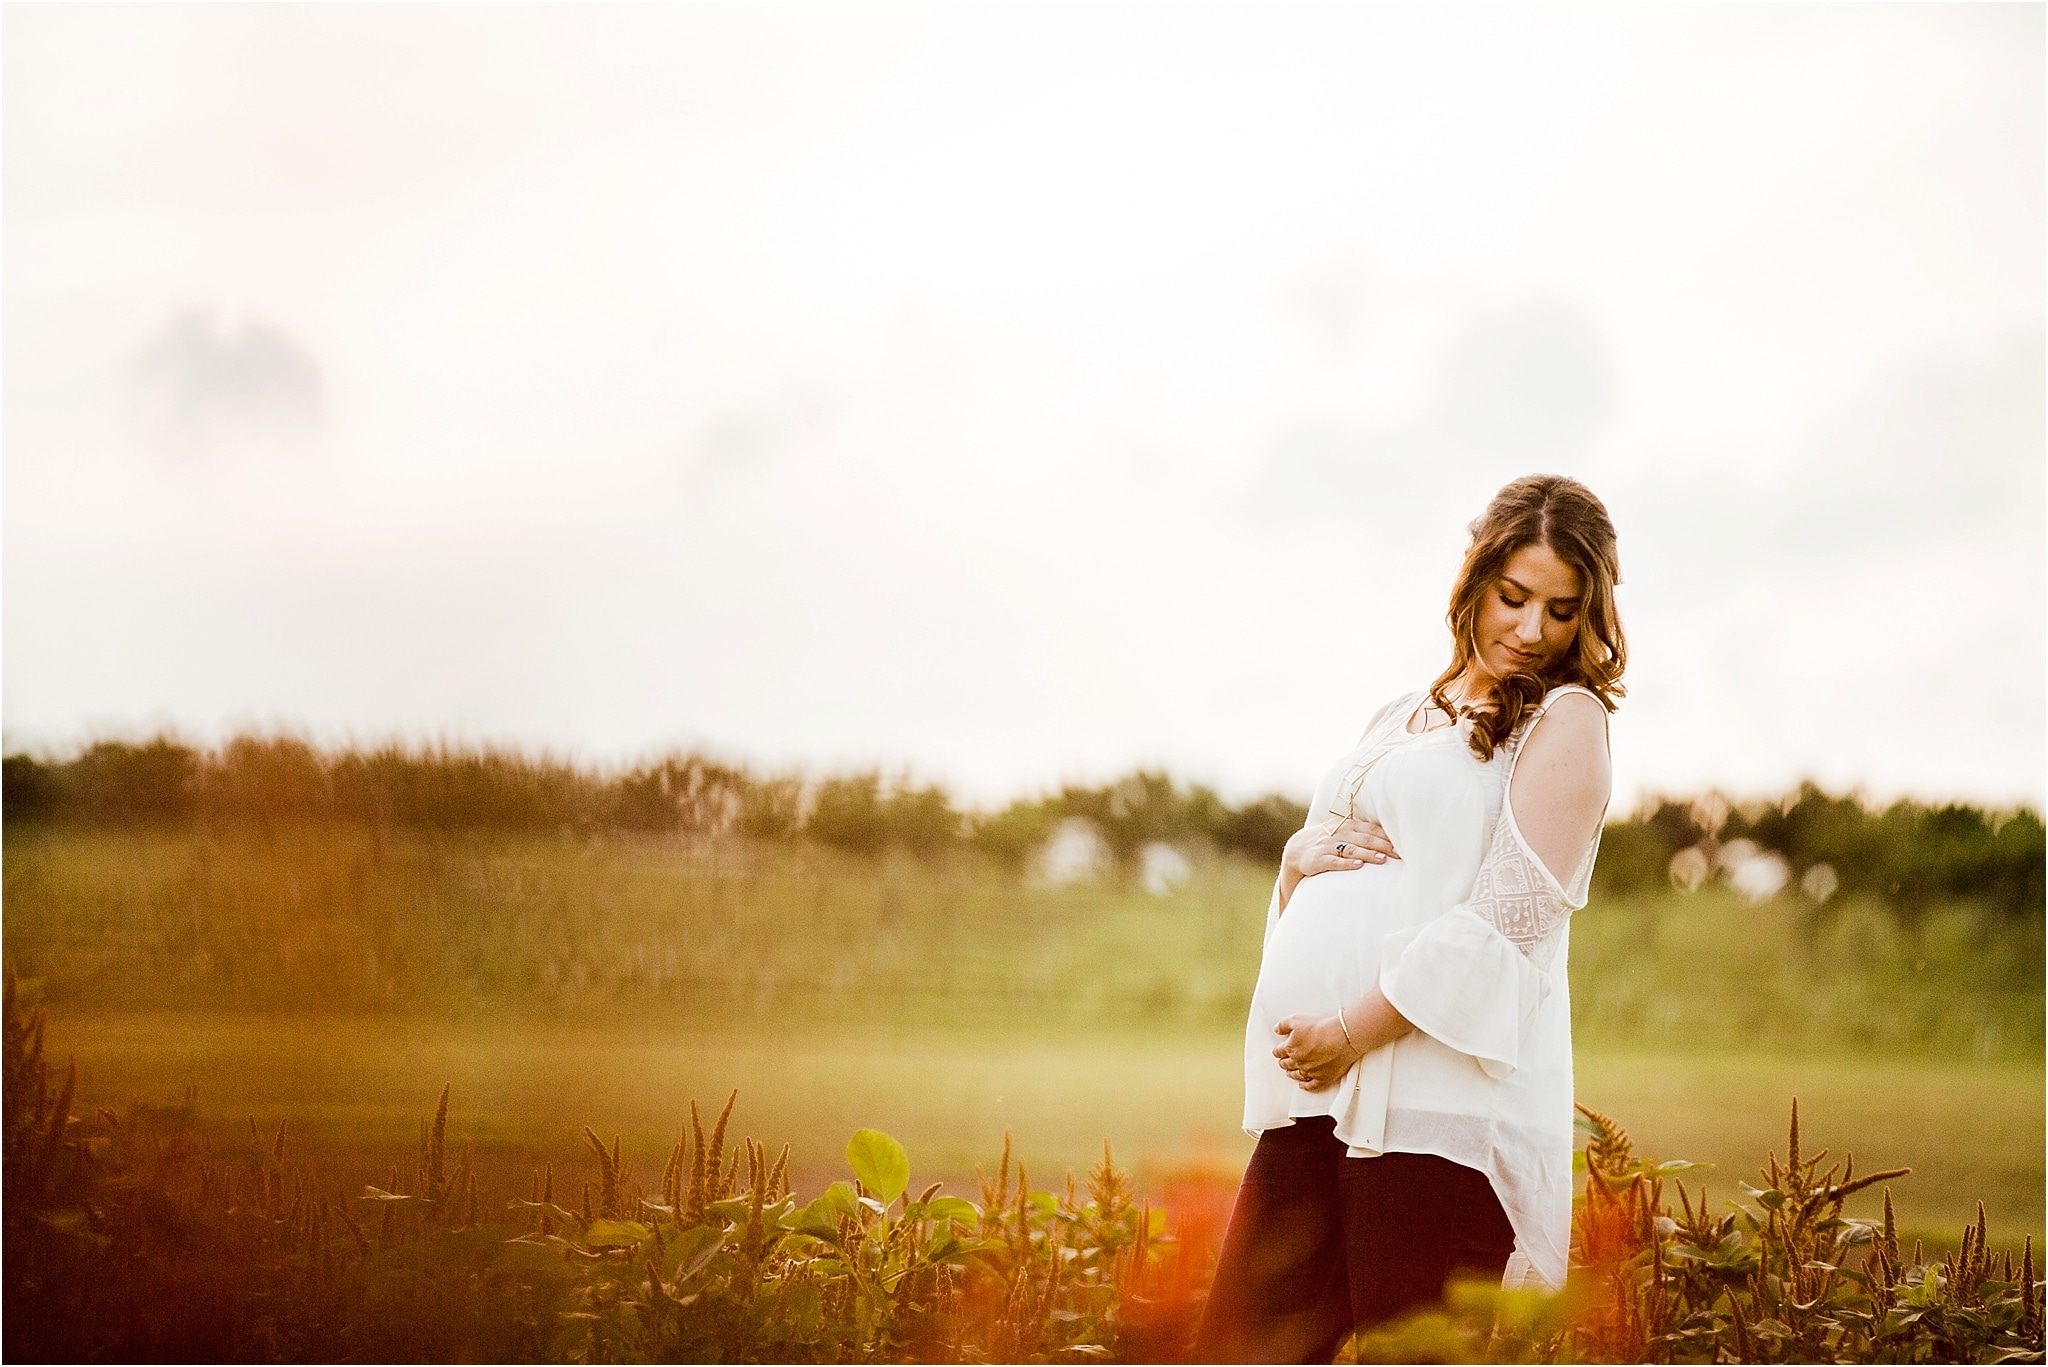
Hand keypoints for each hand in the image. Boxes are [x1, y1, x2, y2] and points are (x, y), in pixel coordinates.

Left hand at [1272, 1013, 1363, 1090]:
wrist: (1343, 1036)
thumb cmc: (1321, 1026)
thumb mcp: (1297, 1019)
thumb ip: (1283, 1025)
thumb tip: (1276, 1030)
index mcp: (1291, 1048)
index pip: (1279, 1051)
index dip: (1277, 1051)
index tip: (1277, 1051)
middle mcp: (1299, 1061)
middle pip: (1287, 1064)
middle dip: (1284, 1062)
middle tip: (1283, 1062)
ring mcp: (1311, 1071)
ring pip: (1297, 1075)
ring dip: (1292, 1074)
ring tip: (1290, 1073)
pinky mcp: (1323, 1077)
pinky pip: (1312, 1085)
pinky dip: (1306, 1086)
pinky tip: (1303, 1085)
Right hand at [1283, 816, 1397, 882]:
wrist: (1297, 849)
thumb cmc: (1329, 841)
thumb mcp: (1344, 833)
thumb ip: (1364, 833)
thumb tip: (1393, 839)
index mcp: (1348, 826)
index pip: (1371, 830)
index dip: (1387, 837)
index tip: (1403, 846)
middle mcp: (1339, 833)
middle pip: (1364, 839)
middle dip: (1383, 846)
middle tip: (1399, 854)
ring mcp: (1328, 846)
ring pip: (1351, 849)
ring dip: (1367, 854)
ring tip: (1382, 859)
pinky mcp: (1318, 859)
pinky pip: (1334, 861)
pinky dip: (1346, 863)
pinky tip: (1358, 866)